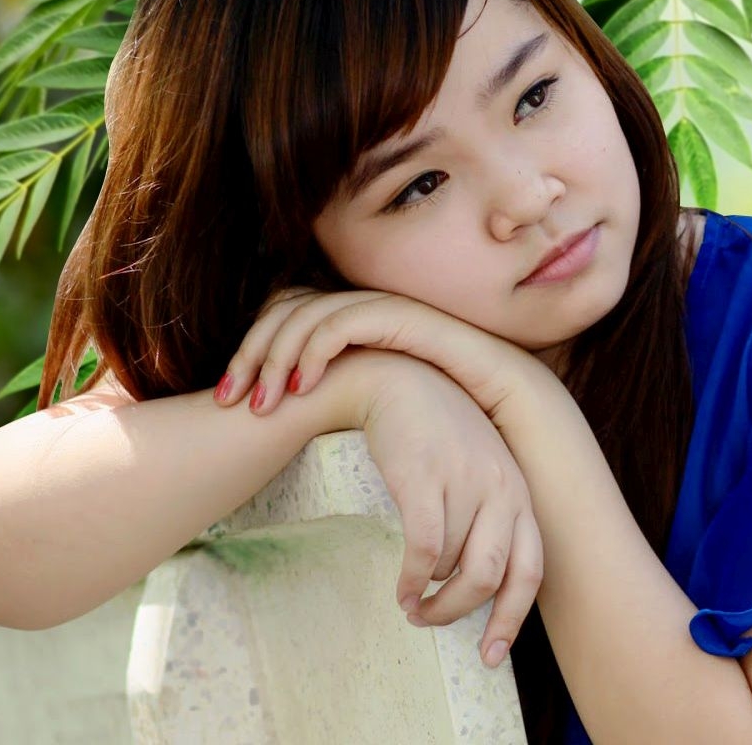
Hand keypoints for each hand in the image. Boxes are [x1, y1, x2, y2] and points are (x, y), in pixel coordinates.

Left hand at [215, 286, 551, 428]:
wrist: (526, 425)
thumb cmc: (462, 436)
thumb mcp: (388, 427)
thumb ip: (351, 420)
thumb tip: (296, 440)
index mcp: (363, 338)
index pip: (291, 324)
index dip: (253, 356)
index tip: (227, 404)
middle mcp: (373, 316)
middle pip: (288, 311)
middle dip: (250, 352)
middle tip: (225, 398)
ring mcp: (392, 312)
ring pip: (310, 311)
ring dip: (274, 351)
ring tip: (259, 399)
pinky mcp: (409, 317)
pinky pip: (348, 318)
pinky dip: (316, 344)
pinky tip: (303, 385)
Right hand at [317, 349, 542, 667]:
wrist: (400, 380)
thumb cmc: (440, 435)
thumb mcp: (479, 473)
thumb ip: (489, 520)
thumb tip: (475, 586)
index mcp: (520, 494)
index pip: (530, 571)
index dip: (511, 619)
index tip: (490, 655)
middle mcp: (503, 489)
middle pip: (491, 578)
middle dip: (459, 613)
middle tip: (430, 622)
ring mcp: (467, 483)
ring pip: (453, 568)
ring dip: (428, 597)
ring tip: (409, 602)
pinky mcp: (427, 479)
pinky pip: (424, 550)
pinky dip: (411, 581)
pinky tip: (400, 590)